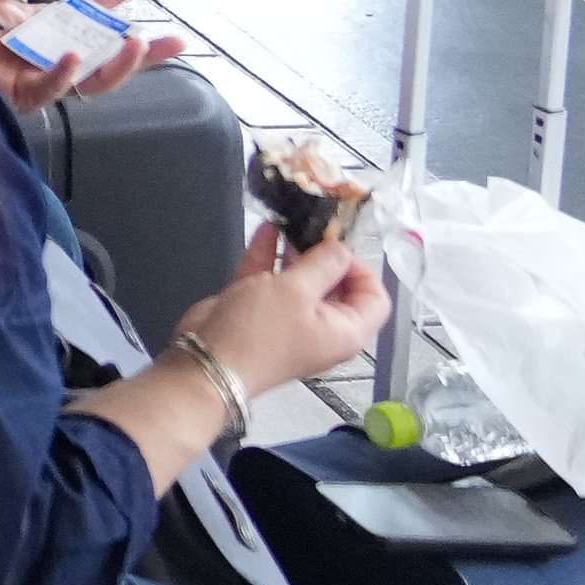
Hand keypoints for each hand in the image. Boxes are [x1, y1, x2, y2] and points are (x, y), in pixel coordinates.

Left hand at [0, 0, 185, 112]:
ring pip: (90, 80)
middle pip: (106, 56)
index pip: (89, 12)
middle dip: (142, 51)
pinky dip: (63, 73)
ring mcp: (38, 76)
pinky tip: (74, 57)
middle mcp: (49, 53)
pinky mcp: (20, 96)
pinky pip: (49, 89)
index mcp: (45, 27)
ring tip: (136, 45)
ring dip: (116, 65)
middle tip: (173, 39)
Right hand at [187, 223, 390, 390]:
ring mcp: (291, 321)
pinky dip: (271, 258)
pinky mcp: (260, 314)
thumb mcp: (297, 290)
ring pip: (302, 282)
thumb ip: (324, 263)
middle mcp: (324, 327)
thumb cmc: (262, 329)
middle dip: (326, 255)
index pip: (375, 298)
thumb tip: (341, 248)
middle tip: (313, 227)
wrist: (209, 362)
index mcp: (346, 331)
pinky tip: (267, 229)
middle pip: (338, 287)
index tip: (337, 246)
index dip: (362, 268)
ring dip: (296, 252)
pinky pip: (272, 282)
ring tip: (291, 222)